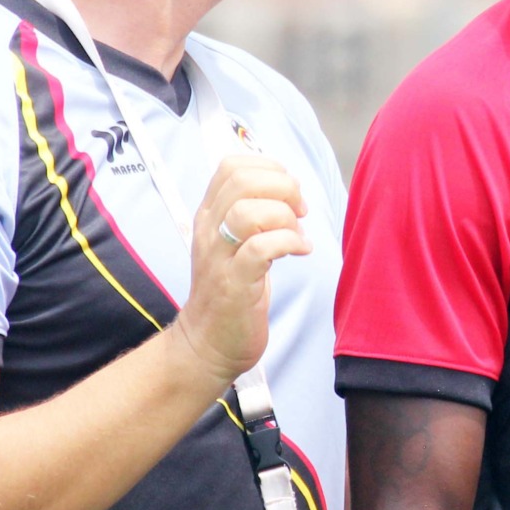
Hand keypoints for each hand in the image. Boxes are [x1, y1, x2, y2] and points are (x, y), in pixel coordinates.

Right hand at [171, 152, 308, 383]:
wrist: (208, 344)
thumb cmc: (231, 291)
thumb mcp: (235, 243)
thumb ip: (254, 213)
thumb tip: (288, 189)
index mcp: (210, 215)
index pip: (231, 166)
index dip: (268, 168)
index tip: (288, 192)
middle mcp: (209, 230)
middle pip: (242, 181)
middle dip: (282, 188)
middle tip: (299, 212)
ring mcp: (219, 257)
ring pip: (249, 211)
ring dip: (285, 217)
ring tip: (297, 235)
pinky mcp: (234, 283)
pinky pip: (261, 248)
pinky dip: (289, 243)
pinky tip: (301, 252)